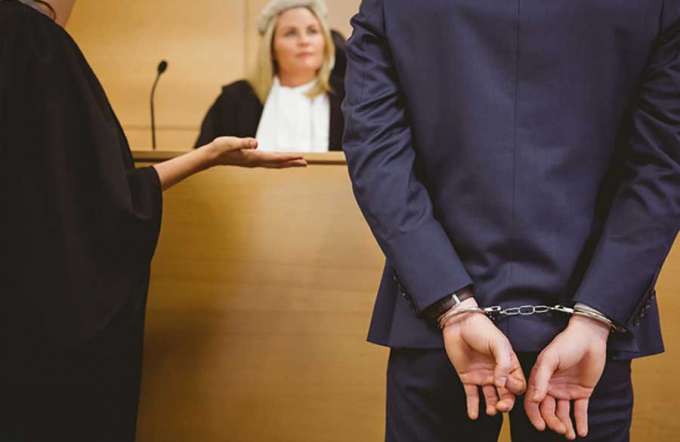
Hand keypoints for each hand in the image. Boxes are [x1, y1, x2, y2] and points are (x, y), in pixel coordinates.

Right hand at [208, 136, 307, 167]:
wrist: (212, 156)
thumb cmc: (221, 148)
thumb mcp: (231, 142)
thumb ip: (243, 142)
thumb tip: (255, 142)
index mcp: (254, 157)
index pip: (276, 158)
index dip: (289, 157)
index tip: (301, 157)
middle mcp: (256, 161)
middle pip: (279, 163)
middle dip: (292, 163)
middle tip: (306, 163)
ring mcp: (254, 162)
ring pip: (275, 164)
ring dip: (287, 163)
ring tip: (298, 162)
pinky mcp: (251, 160)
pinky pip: (269, 162)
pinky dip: (278, 161)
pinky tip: (280, 160)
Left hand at [443, 296, 525, 418]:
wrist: (459, 324)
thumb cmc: (482, 330)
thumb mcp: (499, 344)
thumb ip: (504, 364)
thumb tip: (502, 384)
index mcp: (509, 364)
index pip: (518, 383)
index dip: (515, 388)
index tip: (508, 385)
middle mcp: (498, 373)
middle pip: (507, 394)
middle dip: (506, 403)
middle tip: (502, 407)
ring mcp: (483, 376)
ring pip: (491, 398)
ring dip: (493, 407)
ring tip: (491, 411)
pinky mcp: (468, 378)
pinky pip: (472, 396)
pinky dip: (473, 407)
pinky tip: (474, 415)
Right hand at [524, 316, 608, 439]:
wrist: (589, 338)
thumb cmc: (566, 344)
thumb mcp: (549, 359)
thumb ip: (540, 379)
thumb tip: (534, 399)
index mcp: (539, 379)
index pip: (533, 401)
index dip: (535, 415)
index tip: (541, 426)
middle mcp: (551, 387)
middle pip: (548, 410)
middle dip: (553, 422)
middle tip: (561, 430)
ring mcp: (566, 390)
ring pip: (563, 413)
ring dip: (565, 425)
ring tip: (570, 434)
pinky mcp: (582, 392)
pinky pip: (580, 410)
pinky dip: (581, 422)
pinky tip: (582, 432)